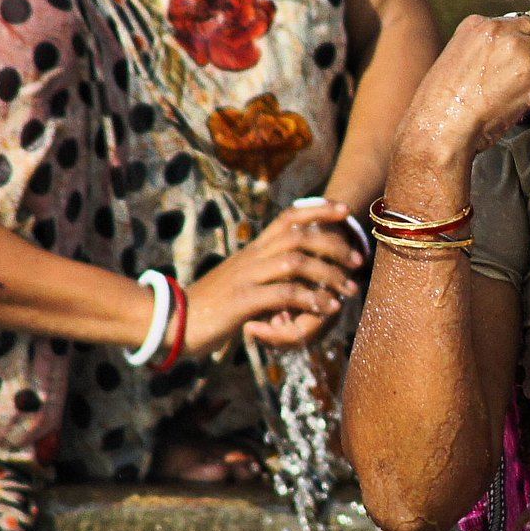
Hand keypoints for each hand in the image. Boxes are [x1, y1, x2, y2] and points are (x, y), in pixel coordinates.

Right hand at [182, 202, 364, 355]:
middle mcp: (252, 257)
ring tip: (348, 289)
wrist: (171, 321)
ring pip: (296, 262)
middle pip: (299, 236)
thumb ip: (265, 279)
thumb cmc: (209, 306)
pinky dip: (310, 299)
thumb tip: (290, 285)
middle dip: (334, 244)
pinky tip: (327, 309)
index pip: (288, 217)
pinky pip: (284, 294)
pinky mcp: (243, 301)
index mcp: (253, 250)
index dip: (318, 209)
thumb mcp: (240, 285)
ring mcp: (247, 277)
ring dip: (328, 274)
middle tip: (358, 260)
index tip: (345, 210)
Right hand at [393, 12, 529, 168]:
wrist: (439, 127)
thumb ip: (486, 57)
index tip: (524, 73)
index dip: (528, 50)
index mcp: (476, 25)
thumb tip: (514, 70)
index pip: (520, 26)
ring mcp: (518, 48)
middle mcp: (499, 29)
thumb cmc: (443, 110)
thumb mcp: (459, 67)